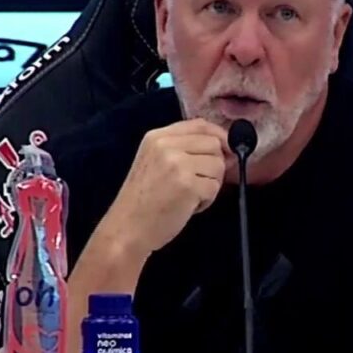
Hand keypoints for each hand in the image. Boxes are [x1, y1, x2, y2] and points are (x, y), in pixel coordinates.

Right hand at [102, 118, 228, 254]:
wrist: (127, 228)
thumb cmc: (142, 200)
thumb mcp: (154, 162)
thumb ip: (182, 148)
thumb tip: (225, 148)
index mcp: (157, 137)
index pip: (200, 124)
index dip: (219, 136)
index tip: (225, 151)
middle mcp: (167, 145)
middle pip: (214, 144)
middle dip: (216, 165)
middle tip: (200, 183)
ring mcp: (177, 164)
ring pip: (218, 165)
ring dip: (211, 184)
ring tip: (191, 196)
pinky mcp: (188, 185)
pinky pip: (214, 187)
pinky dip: (207, 200)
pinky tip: (189, 207)